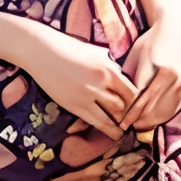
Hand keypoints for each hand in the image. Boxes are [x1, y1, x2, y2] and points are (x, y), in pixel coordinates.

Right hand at [16, 27, 139, 139]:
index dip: (138, 102)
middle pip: (125, 105)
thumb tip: (120, 74)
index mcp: (108, 68)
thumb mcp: (95, 52)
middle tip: (134, 120)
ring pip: (113, 116)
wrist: (41, 51)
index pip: (132, 90)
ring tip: (126, 130)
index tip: (139, 107)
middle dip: (131, 114)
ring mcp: (88, 96)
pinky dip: (108, 129)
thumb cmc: (67, 47)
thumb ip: (109, 65)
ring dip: (121, 124)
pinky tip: (114, 133)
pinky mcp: (75, 105)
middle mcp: (101, 83)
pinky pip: (97, 122)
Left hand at [117, 14, 180, 132]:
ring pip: (163, 114)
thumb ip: (128, 78)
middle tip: (124, 128)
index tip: (119, 122)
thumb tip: (116, 101)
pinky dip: (160, 118)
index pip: (141, 99)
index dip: (129, 114)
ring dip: (149, 123)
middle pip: (152, 110)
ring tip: (135, 127)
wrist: (177, 34)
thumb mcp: (135, 56)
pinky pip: (172, 110)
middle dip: (137, 122)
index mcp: (160, 70)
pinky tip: (148, 121)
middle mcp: (174, 80)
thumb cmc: (149, 43)